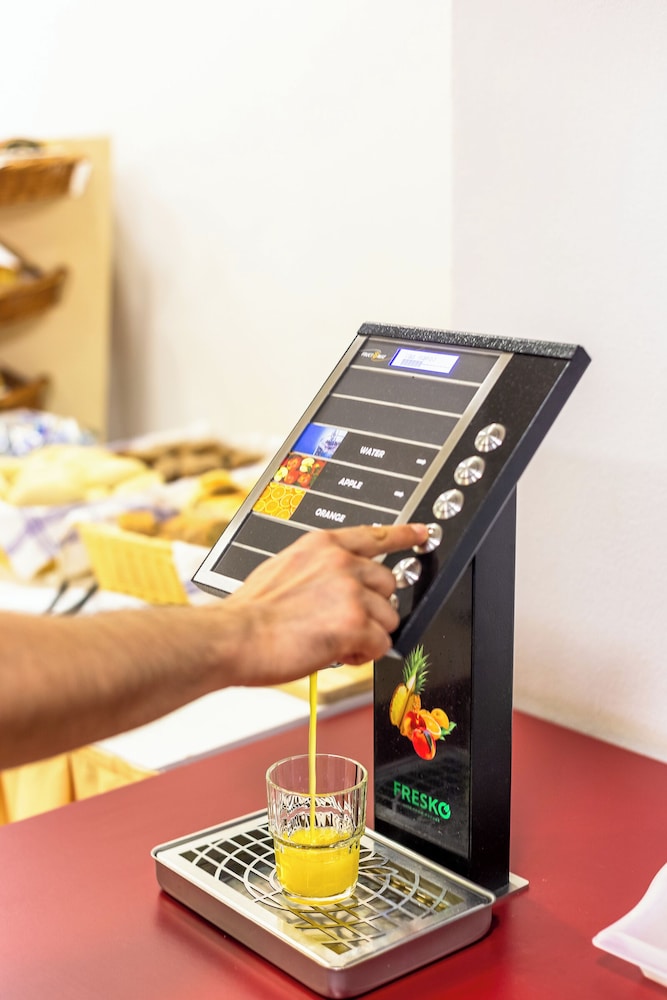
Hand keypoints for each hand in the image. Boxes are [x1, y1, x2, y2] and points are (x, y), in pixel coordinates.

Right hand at [225, 523, 427, 684]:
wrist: (232, 636)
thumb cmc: (248, 614)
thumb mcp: (282, 569)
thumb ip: (316, 571)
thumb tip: (331, 589)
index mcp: (321, 545)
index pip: (374, 534)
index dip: (403, 535)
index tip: (421, 532)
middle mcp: (340, 562)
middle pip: (389, 584)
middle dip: (372, 608)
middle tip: (342, 624)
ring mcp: (350, 591)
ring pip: (388, 618)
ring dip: (366, 634)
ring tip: (332, 640)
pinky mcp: (355, 623)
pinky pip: (380, 645)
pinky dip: (362, 655)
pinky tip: (336, 652)